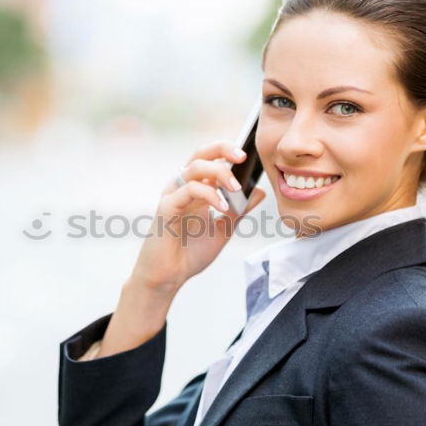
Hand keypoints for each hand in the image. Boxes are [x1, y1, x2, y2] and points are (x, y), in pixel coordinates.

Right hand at [130, 140, 265, 294]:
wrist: (169, 277)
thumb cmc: (190, 253)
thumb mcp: (223, 229)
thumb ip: (239, 210)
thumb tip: (259, 191)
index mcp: (196, 189)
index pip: (211, 159)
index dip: (227, 151)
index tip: (248, 156)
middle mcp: (182, 187)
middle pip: (200, 154)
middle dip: (222, 149)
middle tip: (243, 156)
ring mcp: (173, 195)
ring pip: (194, 168)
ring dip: (219, 173)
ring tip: (236, 188)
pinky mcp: (166, 207)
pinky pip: (188, 190)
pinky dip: (209, 195)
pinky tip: (223, 207)